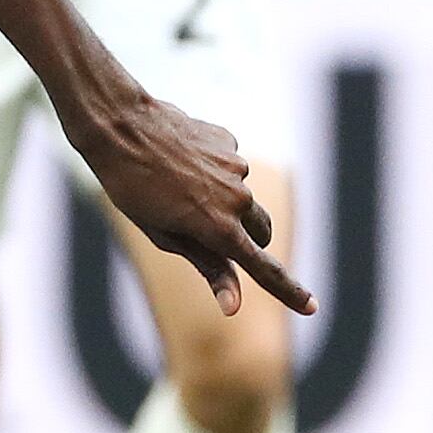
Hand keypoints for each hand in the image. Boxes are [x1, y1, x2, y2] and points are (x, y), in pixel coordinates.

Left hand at [62, 85, 314, 319]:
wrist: (121, 125)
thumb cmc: (132, 188)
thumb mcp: (164, 235)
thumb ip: (207, 266)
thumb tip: (234, 306)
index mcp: (220, 228)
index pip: (264, 268)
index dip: (289, 291)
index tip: (311, 307)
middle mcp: (237, 198)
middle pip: (262, 232)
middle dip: (247, 238)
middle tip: (208, 231)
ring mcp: (237, 167)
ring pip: (242, 196)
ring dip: (222, 200)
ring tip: (176, 185)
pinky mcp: (230, 142)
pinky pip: (228, 166)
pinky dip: (212, 170)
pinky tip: (179, 159)